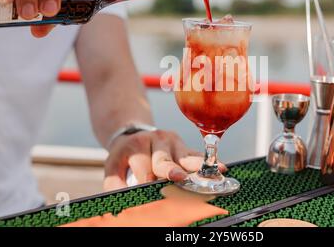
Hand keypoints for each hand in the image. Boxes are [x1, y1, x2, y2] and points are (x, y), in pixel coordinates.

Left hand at [103, 130, 227, 190]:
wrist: (133, 134)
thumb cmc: (124, 156)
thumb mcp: (113, 167)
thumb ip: (114, 184)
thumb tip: (122, 199)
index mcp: (136, 146)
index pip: (143, 167)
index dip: (148, 181)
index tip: (152, 191)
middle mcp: (156, 139)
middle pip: (163, 160)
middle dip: (171, 170)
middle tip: (178, 177)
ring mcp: (173, 141)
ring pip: (184, 157)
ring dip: (195, 168)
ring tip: (208, 174)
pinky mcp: (185, 146)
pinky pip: (197, 155)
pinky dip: (207, 163)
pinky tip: (220, 168)